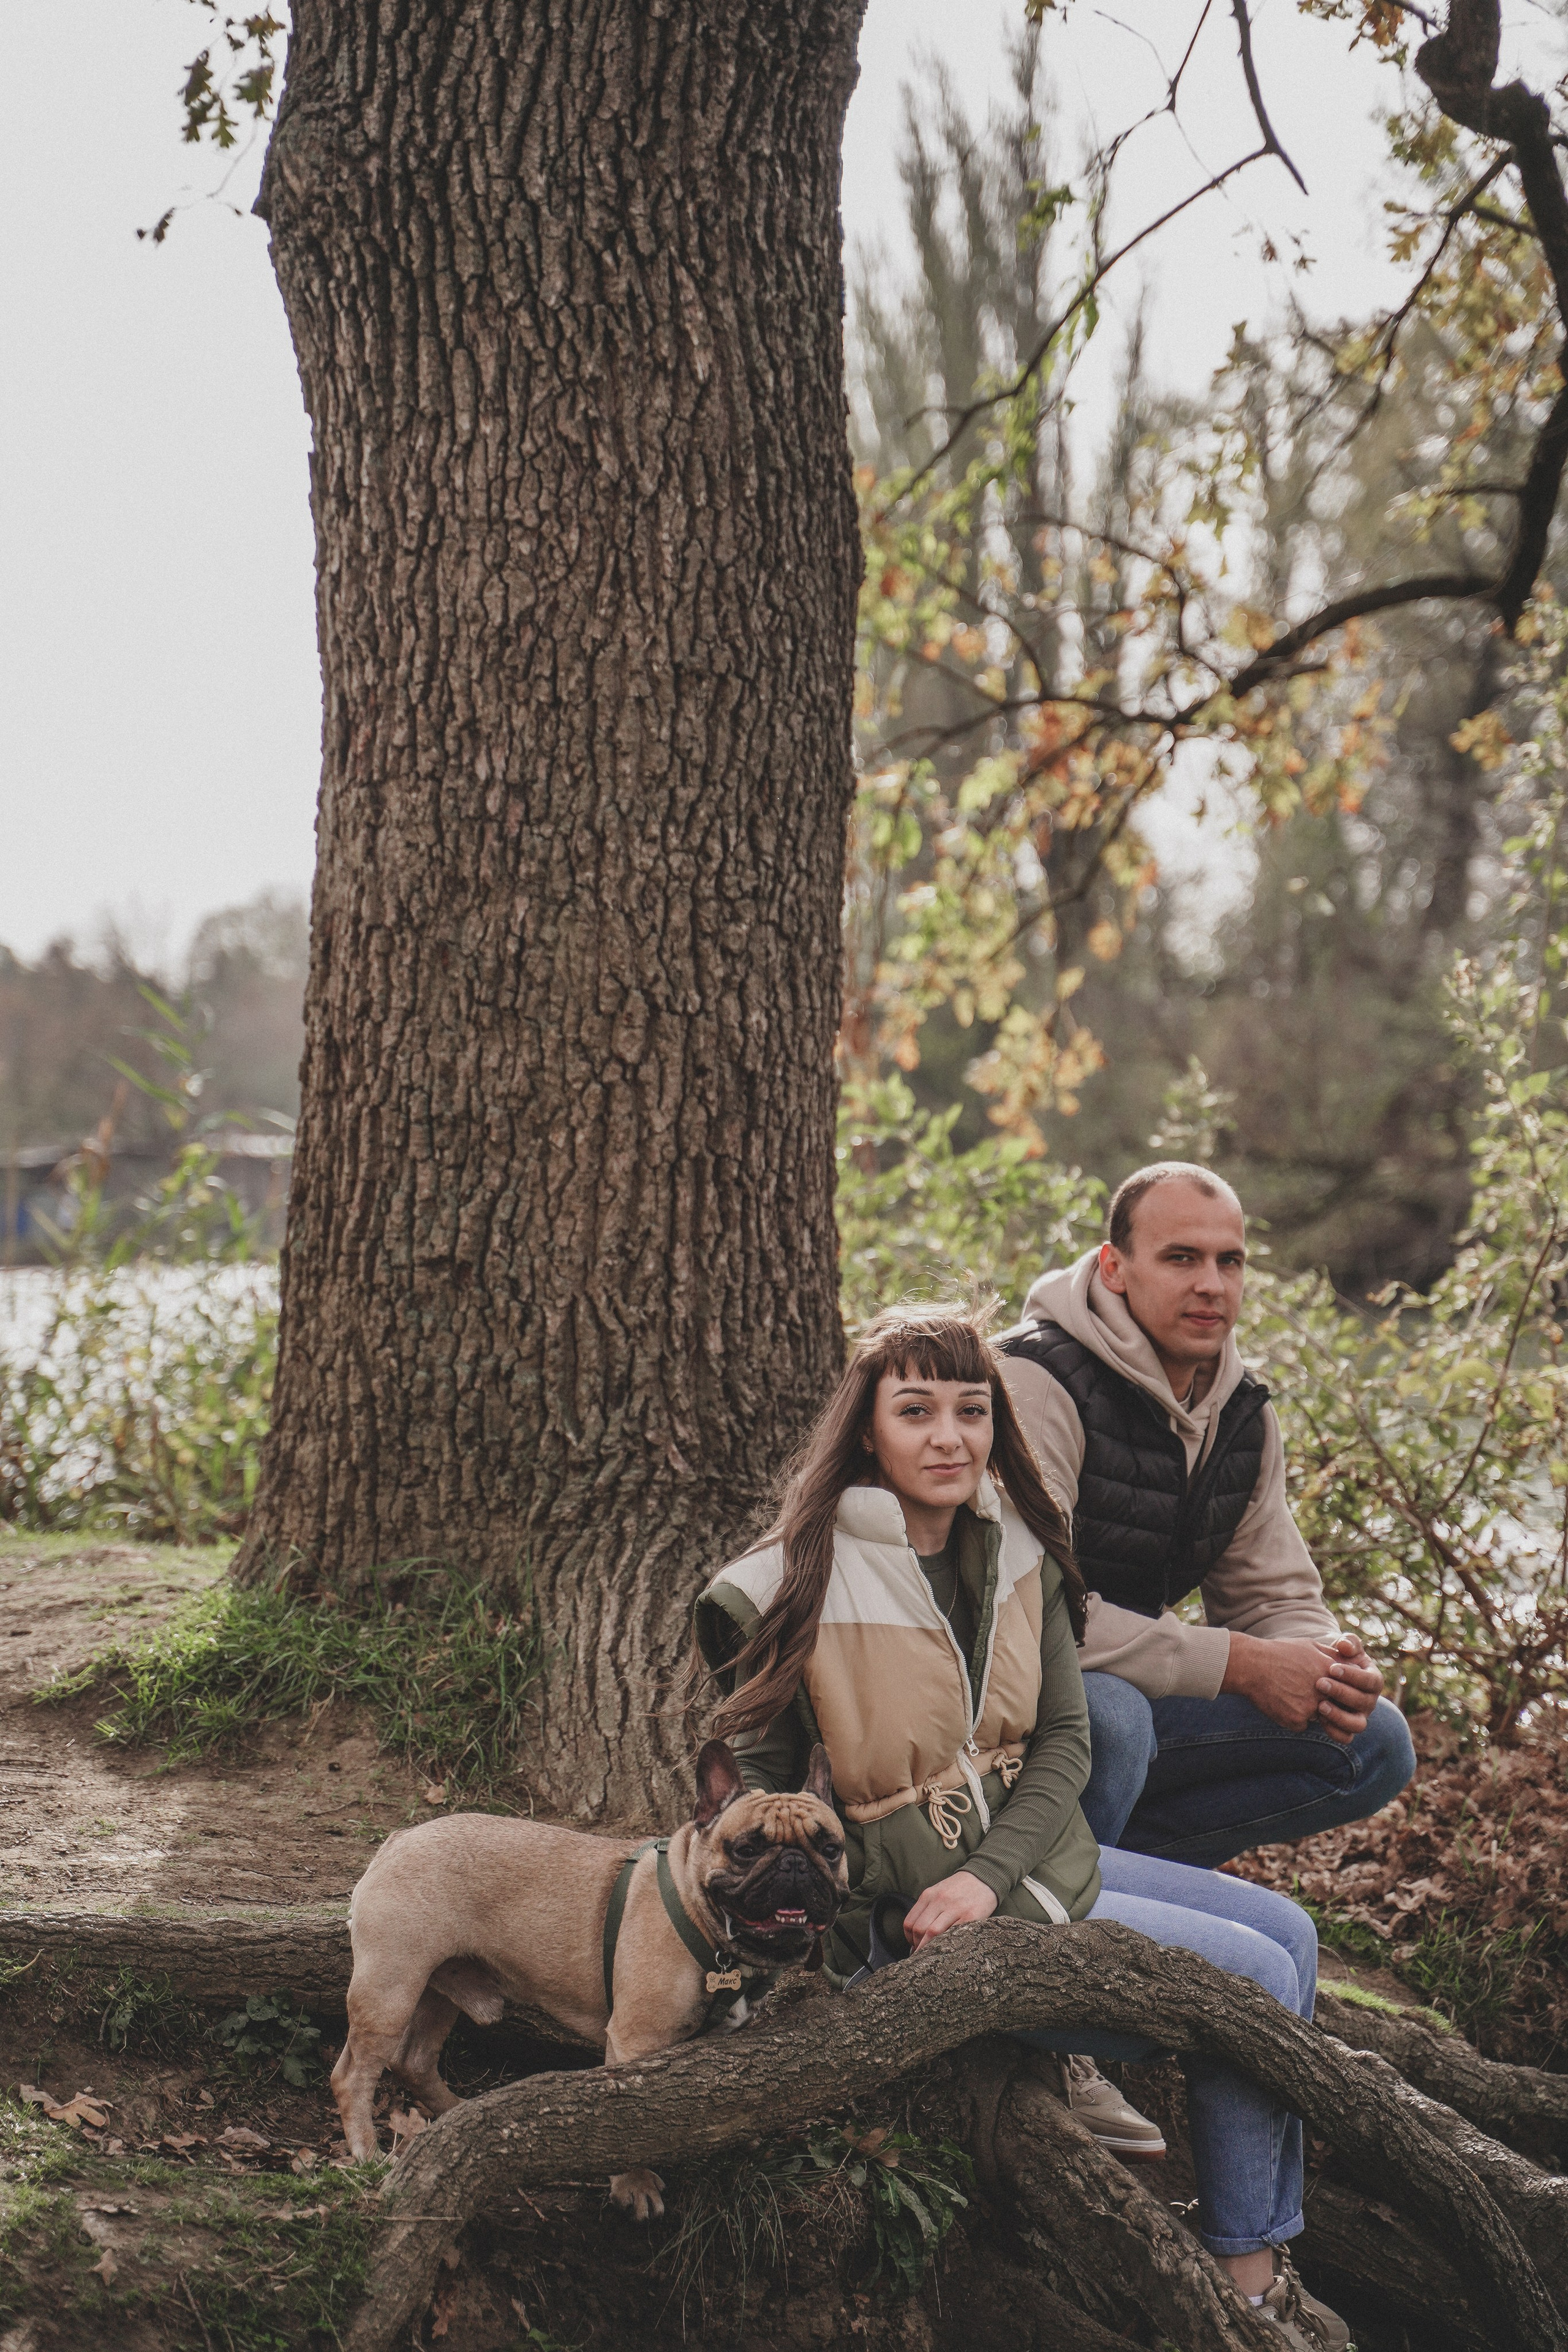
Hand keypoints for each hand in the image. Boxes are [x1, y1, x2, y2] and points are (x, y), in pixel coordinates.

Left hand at [903, 1870, 997, 1950]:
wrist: (983, 1878)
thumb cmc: (958, 1889)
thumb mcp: (938, 1892)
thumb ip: (926, 1910)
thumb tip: (916, 1936)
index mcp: (929, 1895)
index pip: (910, 1922)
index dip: (909, 1939)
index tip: (914, 1947)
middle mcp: (939, 1900)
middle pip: (919, 1929)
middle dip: (918, 1946)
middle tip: (922, 1956)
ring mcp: (955, 1908)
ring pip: (933, 1933)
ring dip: (929, 1948)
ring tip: (931, 1957)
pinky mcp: (970, 1916)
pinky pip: (953, 1934)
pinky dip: (947, 1944)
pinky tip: (947, 1950)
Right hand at [1223, 1632, 1382, 1743]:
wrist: (1250, 1664)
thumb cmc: (1278, 1652)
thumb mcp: (1310, 1646)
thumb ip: (1333, 1656)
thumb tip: (1350, 1662)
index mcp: (1330, 1672)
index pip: (1347, 1689)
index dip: (1336, 1689)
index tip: (1325, 1685)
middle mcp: (1324, 1691)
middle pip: (1333, 1704)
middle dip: (1323, 1700)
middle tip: (1302, 1689)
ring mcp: (1311, 1707)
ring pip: (1318, 1716)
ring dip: (1307, 1709)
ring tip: (1289, 1693)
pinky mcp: (1297, 1719)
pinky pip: (1301, 1724)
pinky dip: (1292, 1717)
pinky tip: (1280, 1702)